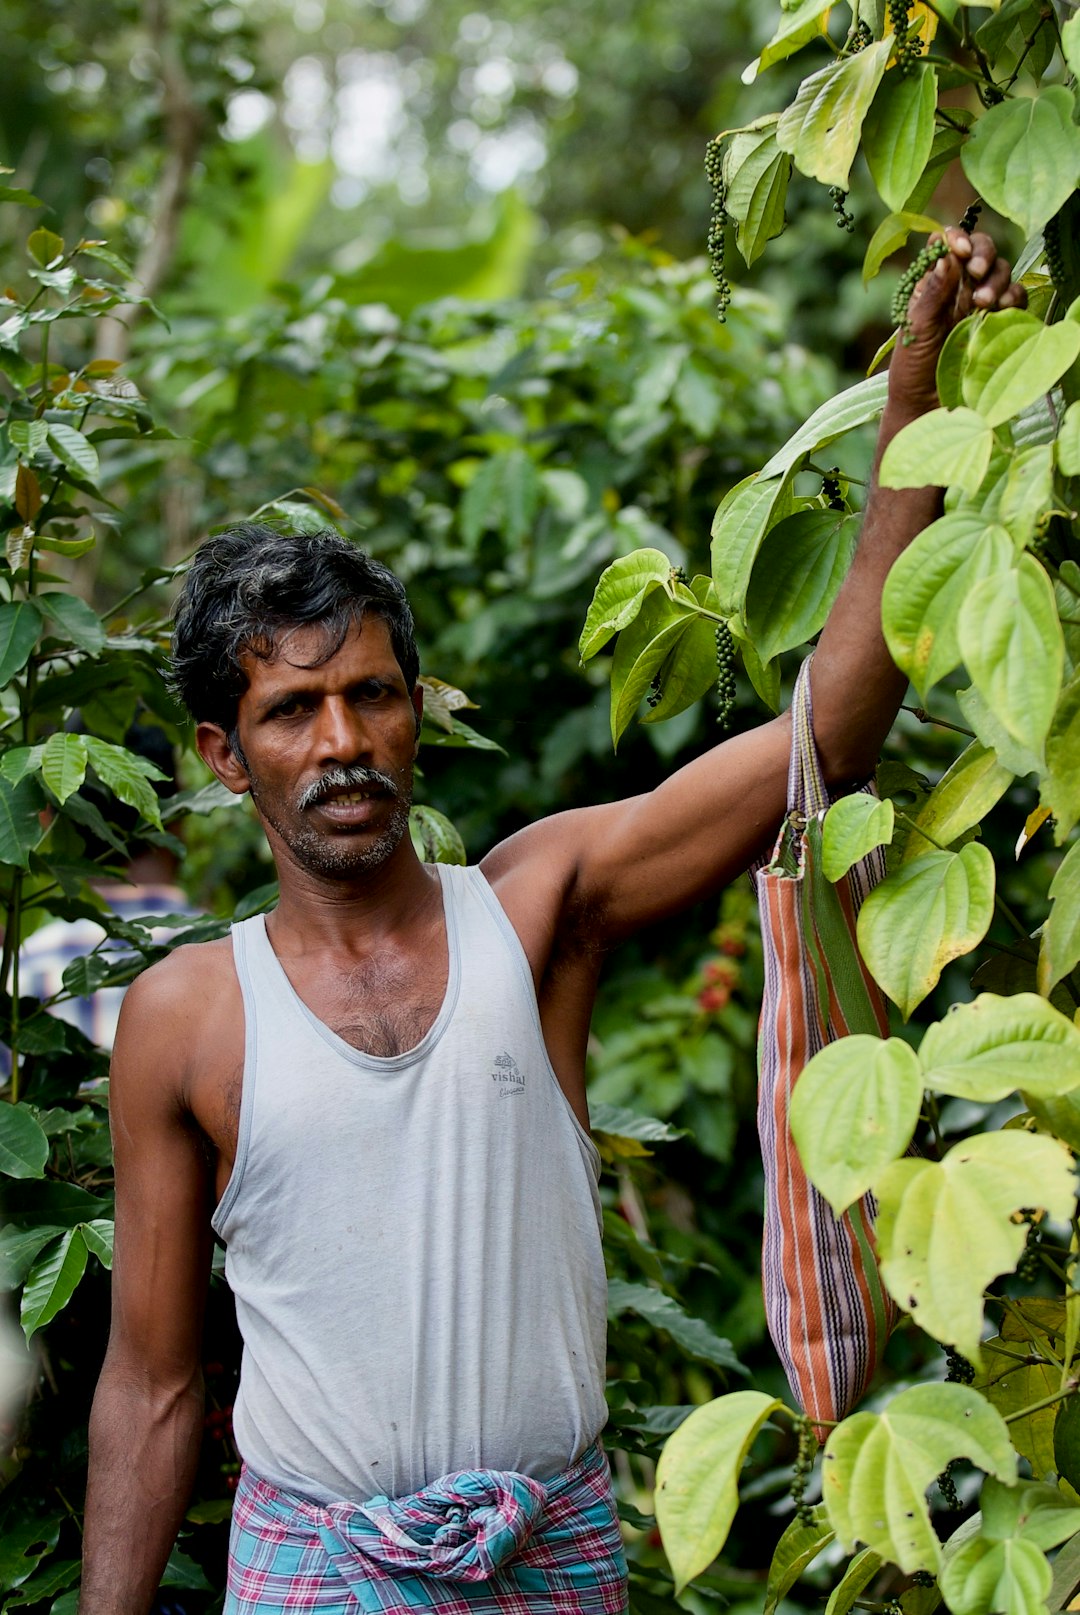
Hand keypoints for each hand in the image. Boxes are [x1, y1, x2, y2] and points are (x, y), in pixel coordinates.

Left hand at [887, 226, 1026, 416]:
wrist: (926, 408)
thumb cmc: (912, 370)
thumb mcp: (915, 330)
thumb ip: (932, 293)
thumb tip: (946, 255)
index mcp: (933, 284)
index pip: (948, 245)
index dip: (956, 238)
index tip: (959, 249)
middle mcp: (958, 289)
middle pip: (981, 250)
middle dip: (982, 253)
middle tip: (975, 272)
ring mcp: (980, 305)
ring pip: (1001, 271)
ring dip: (996, 279)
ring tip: (983, 303)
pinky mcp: (999, 323)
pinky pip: (1016, 298)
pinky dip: (1013, 297)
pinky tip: (1000, 309)